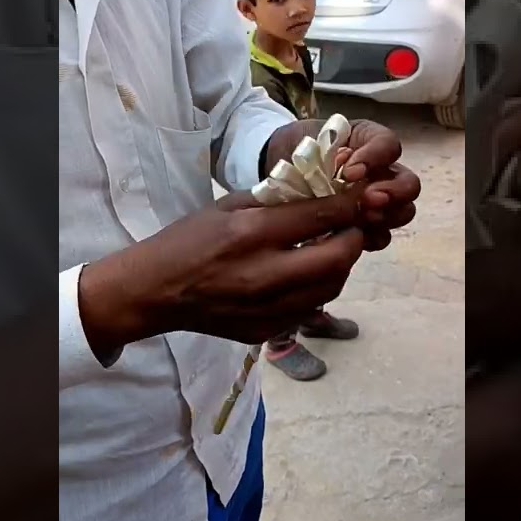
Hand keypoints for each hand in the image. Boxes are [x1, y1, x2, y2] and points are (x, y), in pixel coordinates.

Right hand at [79, 190, 366, 350]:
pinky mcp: (266, 330)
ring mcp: (267, 309)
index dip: (351, 205)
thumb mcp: (229, 206)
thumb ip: (275, 201)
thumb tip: (321, 190)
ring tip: (332, 249)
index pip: (320, 216)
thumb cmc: (190, 240)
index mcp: (251, 234)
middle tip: (353, 226)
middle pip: (338, 258)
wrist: (157, 291)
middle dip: (354, 238)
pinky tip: (306, 275)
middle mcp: (264, 274)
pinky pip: (311, 308)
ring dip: (340, 265)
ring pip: (332, 287)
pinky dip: (318, 288)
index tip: (363, 197)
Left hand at [266, 119, 421, 251]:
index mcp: (372, 143)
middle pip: (409, 183)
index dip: (376, 158)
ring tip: (363, 218)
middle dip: (393, 192)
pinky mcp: (366, 226)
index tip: (349, 170)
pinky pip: (382, 236)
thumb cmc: (301, 149)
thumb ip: (327, 150)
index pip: (389, 145)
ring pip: (403, 211)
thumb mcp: (310, 137)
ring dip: (387, 216)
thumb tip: (344, 172)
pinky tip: (353, 236)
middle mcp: (383, 172)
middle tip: (368, 199)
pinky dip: (371, 237)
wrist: (282, 168)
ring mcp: (379, 201)